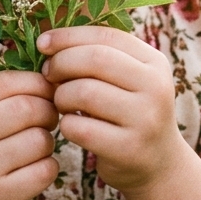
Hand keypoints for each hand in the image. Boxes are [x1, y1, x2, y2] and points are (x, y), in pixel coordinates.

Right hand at [0, 70, 59, 199]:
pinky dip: (49, 166)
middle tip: (49, 118)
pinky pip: (45, 170)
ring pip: (39, 139)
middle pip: (26, 108)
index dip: (35, 81)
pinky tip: (36, 168)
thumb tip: (48, 74)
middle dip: (48, 110)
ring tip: (37, 146)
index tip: (47, 89)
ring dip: (48, 140)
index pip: (4, 82)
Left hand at [38, 26, 188, 193]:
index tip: (43, 44)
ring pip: (84, 92)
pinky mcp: (128, 149)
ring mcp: (145, 119)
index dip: (69, 36)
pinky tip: (70, 125)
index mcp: (154, 62)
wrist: (157, 165)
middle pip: (95, 59)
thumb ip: (99, 56)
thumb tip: (48, 42)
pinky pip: (80, 127)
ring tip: (62, 102)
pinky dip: (66, 124)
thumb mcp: (127, 80)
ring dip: (61, 96)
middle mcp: (156, 87)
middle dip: (61, 63)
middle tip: (48, 75)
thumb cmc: (128, 113)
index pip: (106, 35)